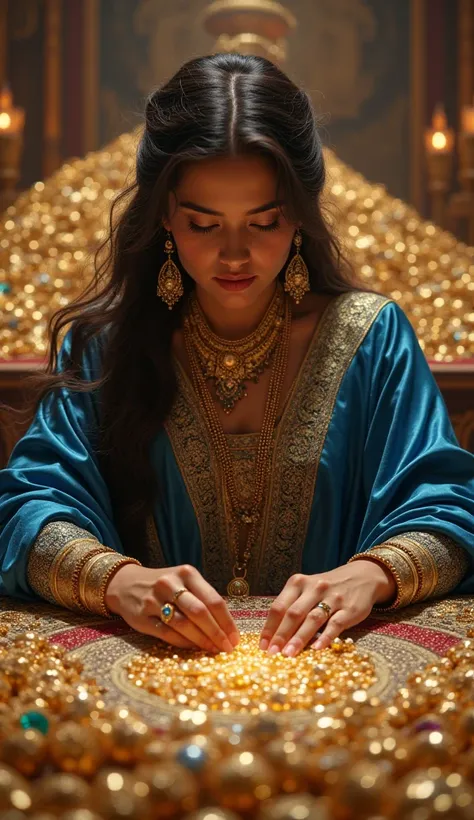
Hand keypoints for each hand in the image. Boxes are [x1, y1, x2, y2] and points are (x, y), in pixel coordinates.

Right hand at [105, 563, 239, 652]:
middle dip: (217, 633)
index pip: (213, 599)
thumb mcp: (184, 582)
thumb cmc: (164, 586)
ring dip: (201, 641)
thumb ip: (203, 598)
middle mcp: (170, 584)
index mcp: (187, 573)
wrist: (125, 584)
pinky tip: (193, 648)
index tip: (235, 638)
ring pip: (183, 625)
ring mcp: (154, 600)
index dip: (227, 622)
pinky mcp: (141, 617)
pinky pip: (167, 634)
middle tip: (227, 648)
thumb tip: (227, 627)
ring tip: (213, 650)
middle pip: (200, 612)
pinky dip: (183, 643)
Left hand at [259, 560, 396, 656]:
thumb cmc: (326, 588)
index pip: (279, 606)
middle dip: (281, 635)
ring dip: (299, 638)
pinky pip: (335, 624)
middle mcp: (314, 588)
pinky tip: (316, 649)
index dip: (269, 627)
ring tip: (289, 654)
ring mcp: (333, 598)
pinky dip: (325, 636)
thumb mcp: (306, 589)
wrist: (362, 577)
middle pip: (294, 613)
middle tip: (273, 653)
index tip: (262, 646)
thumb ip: (292, 606)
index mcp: (298, 583)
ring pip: (313, 619)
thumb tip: (273, 635)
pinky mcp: (349, 609)